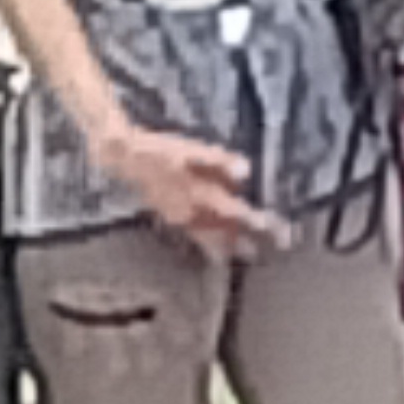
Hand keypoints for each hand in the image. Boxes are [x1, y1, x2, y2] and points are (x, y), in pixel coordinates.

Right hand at [91, 118, 283, 255]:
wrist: (125, 158)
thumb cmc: (160, 149)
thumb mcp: (191, 149)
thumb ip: (219, 161)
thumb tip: (246, 171)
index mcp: (200, 195)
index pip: (237, 214)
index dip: (259, 223)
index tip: (279, 231)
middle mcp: (192, 213)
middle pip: (226, 233)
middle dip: (247, 242)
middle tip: (268, 251)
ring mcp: (180, 219)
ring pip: (210, 238)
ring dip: (229, 245)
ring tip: (248, 253)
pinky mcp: (172, 218)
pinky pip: (197, 235)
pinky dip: (211, 241)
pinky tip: (217, 244)